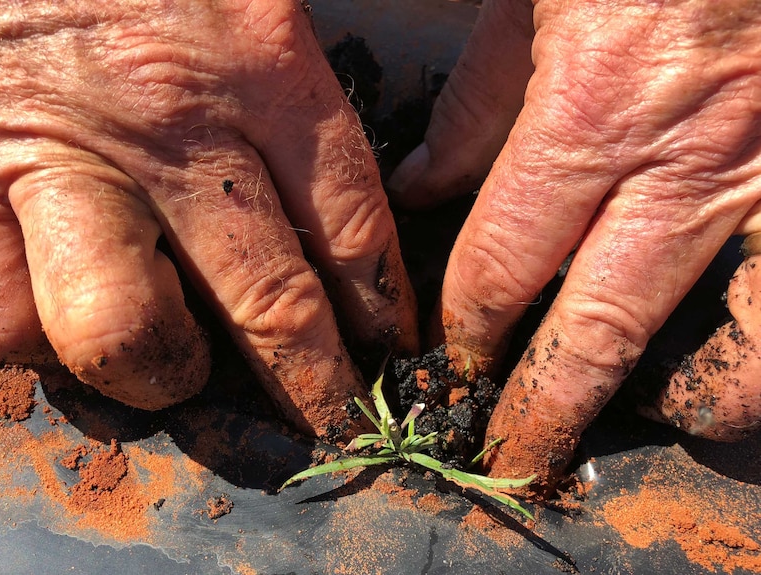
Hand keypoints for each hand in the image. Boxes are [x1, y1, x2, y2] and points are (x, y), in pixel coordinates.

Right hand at [0, 0, 416, 438]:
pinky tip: (63, 327)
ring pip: (124, 330)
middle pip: (265, 300)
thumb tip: (330, 186)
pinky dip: (36, 345)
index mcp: (259, 59)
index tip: (391, 353)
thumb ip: (295, 71)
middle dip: (312, 385)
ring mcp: (54, 159)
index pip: (351, 224)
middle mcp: (166, 123)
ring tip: (181, 374)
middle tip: (335, 421)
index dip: (379, 308)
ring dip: (164, 377)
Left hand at [390, 0, 760, 494]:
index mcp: (594, 112)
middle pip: (600, 329)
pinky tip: (727, 361)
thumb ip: (473, 105)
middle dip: (545, 407)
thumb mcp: (528, 1)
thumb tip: (424, 187)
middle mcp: (690, 160)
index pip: (504, 264)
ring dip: (682, 400)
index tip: (452, 362)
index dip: (468, 327)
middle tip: (508, 457)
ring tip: (636, 425)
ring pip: (738, 340)